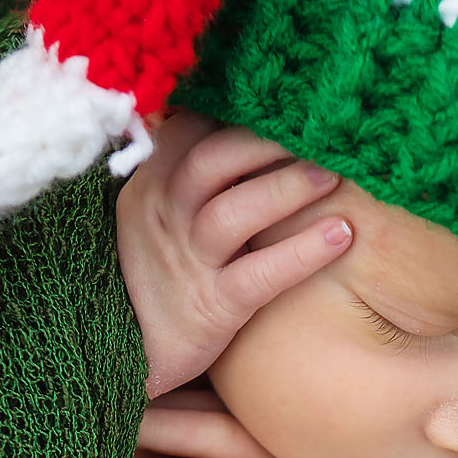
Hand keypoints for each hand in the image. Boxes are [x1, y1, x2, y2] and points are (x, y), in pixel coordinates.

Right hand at [115, 107, 351, 400]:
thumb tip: (236, 127)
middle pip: (213, 160)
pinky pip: (257, 275)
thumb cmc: (152, 279)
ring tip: (334, 174)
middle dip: (268, 140)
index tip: (284, 101)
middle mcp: (164, 215)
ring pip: (233, 212)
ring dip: (288, 188)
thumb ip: (187, 176)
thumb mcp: (156, 217)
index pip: (190, 128)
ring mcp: (186, 261)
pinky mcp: (210, 307)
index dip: (237, 111)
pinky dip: (302, 252)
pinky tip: (342, 235)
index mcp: (151, 185)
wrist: (115, 356)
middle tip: (320, 132)